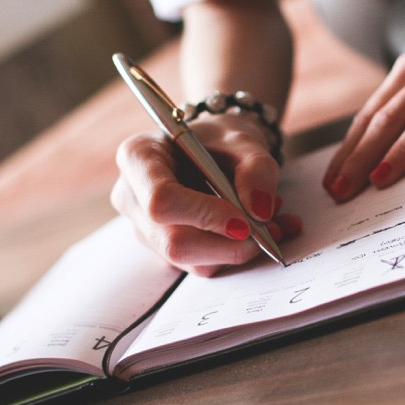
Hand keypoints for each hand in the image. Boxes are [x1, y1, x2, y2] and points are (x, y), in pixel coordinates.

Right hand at [111, 114, 301, 276]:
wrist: (213, 149)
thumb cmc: (219, 139)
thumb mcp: (243, 140)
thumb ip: (256, 169)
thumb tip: (259, 211)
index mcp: (138, 157)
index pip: (162, 200)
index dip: (205, 215)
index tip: (246, 220)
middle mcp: (132, 196)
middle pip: (172, 241)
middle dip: (227, 244)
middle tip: (270, 229)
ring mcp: (144, 227)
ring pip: (189, 260)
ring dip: (238, 250)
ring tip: (273, 223)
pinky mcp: (164, 249)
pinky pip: (201, 265)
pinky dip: (236, 254)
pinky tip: (259, 232)